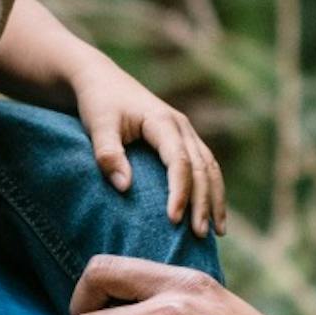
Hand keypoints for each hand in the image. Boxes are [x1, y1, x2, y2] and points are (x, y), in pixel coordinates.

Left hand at [67, 61, 225, 235]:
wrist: (100, 80)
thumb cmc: (98, 103)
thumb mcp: (97, 126)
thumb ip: (108, 155)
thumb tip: (125, 188)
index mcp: (162, 121)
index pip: (179, 161)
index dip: (179, 191)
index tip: (173, 219)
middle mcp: (180, 126)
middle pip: (202, 167)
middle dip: (203, 202)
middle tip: (199, 235)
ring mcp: (185, 132)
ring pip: (210, 167)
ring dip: (215, 199)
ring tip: (218, 232)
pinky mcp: (182, 140)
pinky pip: (205, 166)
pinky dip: (211, 190)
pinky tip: (212, 213)